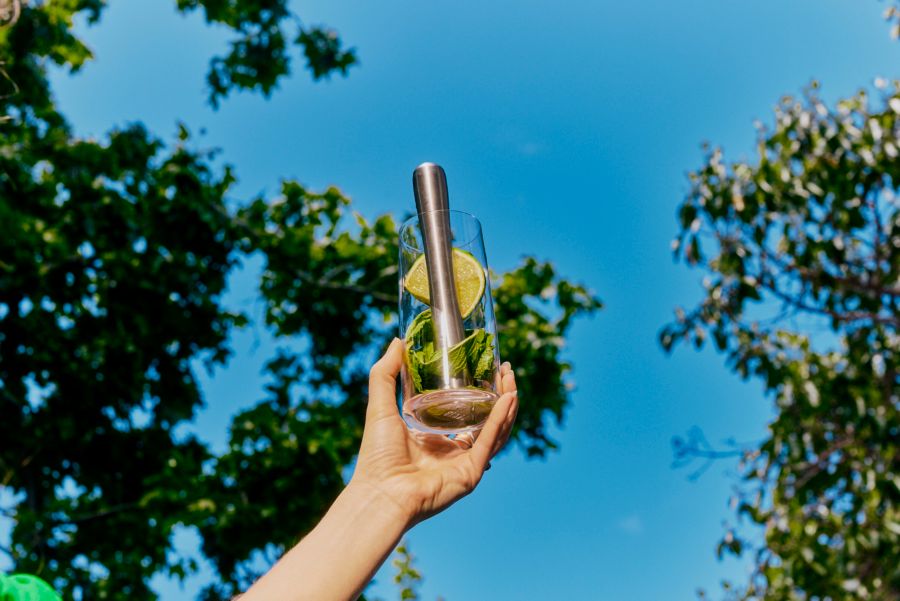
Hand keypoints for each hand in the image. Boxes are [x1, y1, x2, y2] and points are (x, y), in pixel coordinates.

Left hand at [351, 338, 517, 526]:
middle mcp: (453, 450)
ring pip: (496, 429)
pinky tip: (507, 398)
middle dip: (500, 393)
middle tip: (506, 368)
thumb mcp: (380, 406)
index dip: (478, 388)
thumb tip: (397, 340)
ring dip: (507, 403)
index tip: (487, 365)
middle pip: (487, 418)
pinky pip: (490, 441)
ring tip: (511, 378)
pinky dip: (500, 419)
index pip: (465, 410)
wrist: (380, 492)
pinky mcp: (471, 472)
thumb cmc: (376, 457)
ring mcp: (465, 462)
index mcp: (435, 437)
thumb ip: (385, 373)